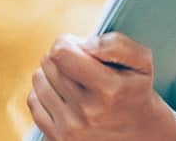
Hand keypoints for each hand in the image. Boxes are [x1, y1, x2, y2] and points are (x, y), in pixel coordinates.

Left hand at [27, 32, 175, 139]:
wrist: (140, 135)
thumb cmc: (135, 91)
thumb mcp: (141, 62)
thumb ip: (116, 44)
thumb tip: (85, 44)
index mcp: (109, 90)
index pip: (60, 53)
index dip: (67, 43)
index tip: (80, 48)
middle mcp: (88, 112)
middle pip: (49, 62)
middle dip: (62, 57)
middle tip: (81, 65)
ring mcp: (71, 129)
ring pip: (38, 78)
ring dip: (52, 74)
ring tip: (74, 80)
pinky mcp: (57, 138)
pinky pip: (33, 100)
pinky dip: (45, 93)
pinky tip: (64, 95)